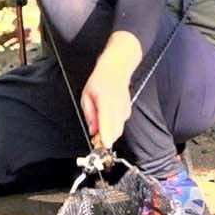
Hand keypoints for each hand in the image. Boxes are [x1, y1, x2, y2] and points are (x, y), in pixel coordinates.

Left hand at [81, 31, 142, 149]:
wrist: (117, 69)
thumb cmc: (100, 79)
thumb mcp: (87, 95)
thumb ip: (89, 114)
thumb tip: (92, 129)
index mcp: (106, 102)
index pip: (107, 123)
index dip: (106, 137)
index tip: (104, 145)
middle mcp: (118, 107)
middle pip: (115, 132)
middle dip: (105, 138)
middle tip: (95, 138)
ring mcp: (125, 109)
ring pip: (118, 129)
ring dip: (109, 132)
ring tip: (100, 125)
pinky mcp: (128, 111)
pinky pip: (120, 124)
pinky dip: (114, 126)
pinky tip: (108, 118)